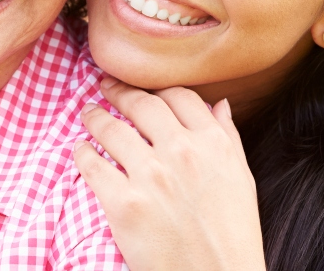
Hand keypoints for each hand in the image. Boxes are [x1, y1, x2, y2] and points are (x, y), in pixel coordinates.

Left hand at [74, 77, 264, 270]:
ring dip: (95, 116)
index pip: (179, 96)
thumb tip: (219, 104)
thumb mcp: (242, 180)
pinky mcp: (124, 204)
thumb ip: (228, 138)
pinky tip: (81, 150)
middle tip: (106, 87)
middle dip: (119, 91)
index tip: (143, 87)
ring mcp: (151, 176)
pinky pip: (92, 164)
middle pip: (141, 104)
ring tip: (88, 113)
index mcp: (213, 143)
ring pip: (111, 128)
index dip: (157, 88)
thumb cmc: (233, 235)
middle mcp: (182, 151)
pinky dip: (82, 152)